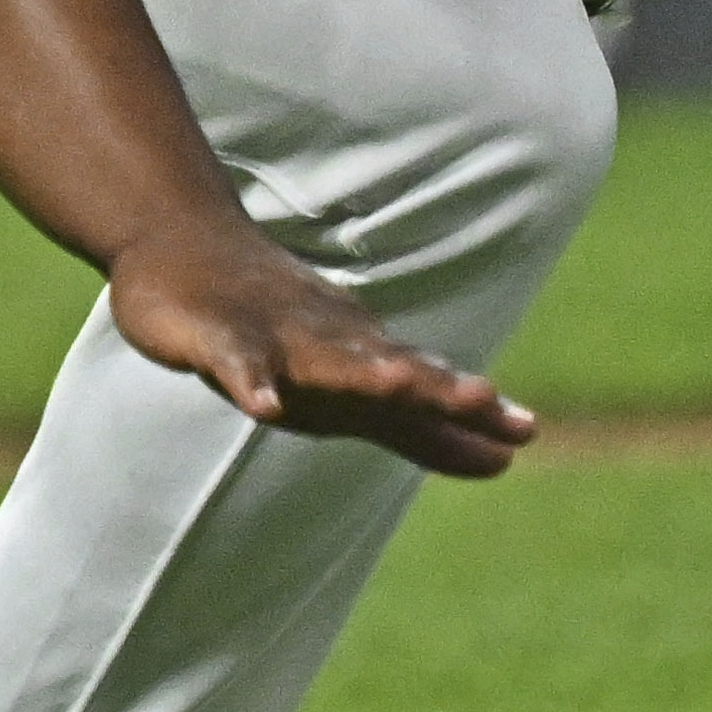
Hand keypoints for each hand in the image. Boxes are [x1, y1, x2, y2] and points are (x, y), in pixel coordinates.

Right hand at [102, 211, 538, 479]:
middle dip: (434, 386)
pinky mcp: (217, 338)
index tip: (527, 430)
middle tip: (482, 399)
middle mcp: (331, 345)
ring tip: (400, 386)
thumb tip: (509, 461)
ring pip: (323, 360)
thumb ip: (428, 430)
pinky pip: (238, 362)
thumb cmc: (282, 329)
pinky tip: (266, 406)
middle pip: (388, 369)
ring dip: (360, 373)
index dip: (471, 408)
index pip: (426, 384)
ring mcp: (275, 339)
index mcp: (364, 360)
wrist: (184, 250)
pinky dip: (253, 382)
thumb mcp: (358, 388)